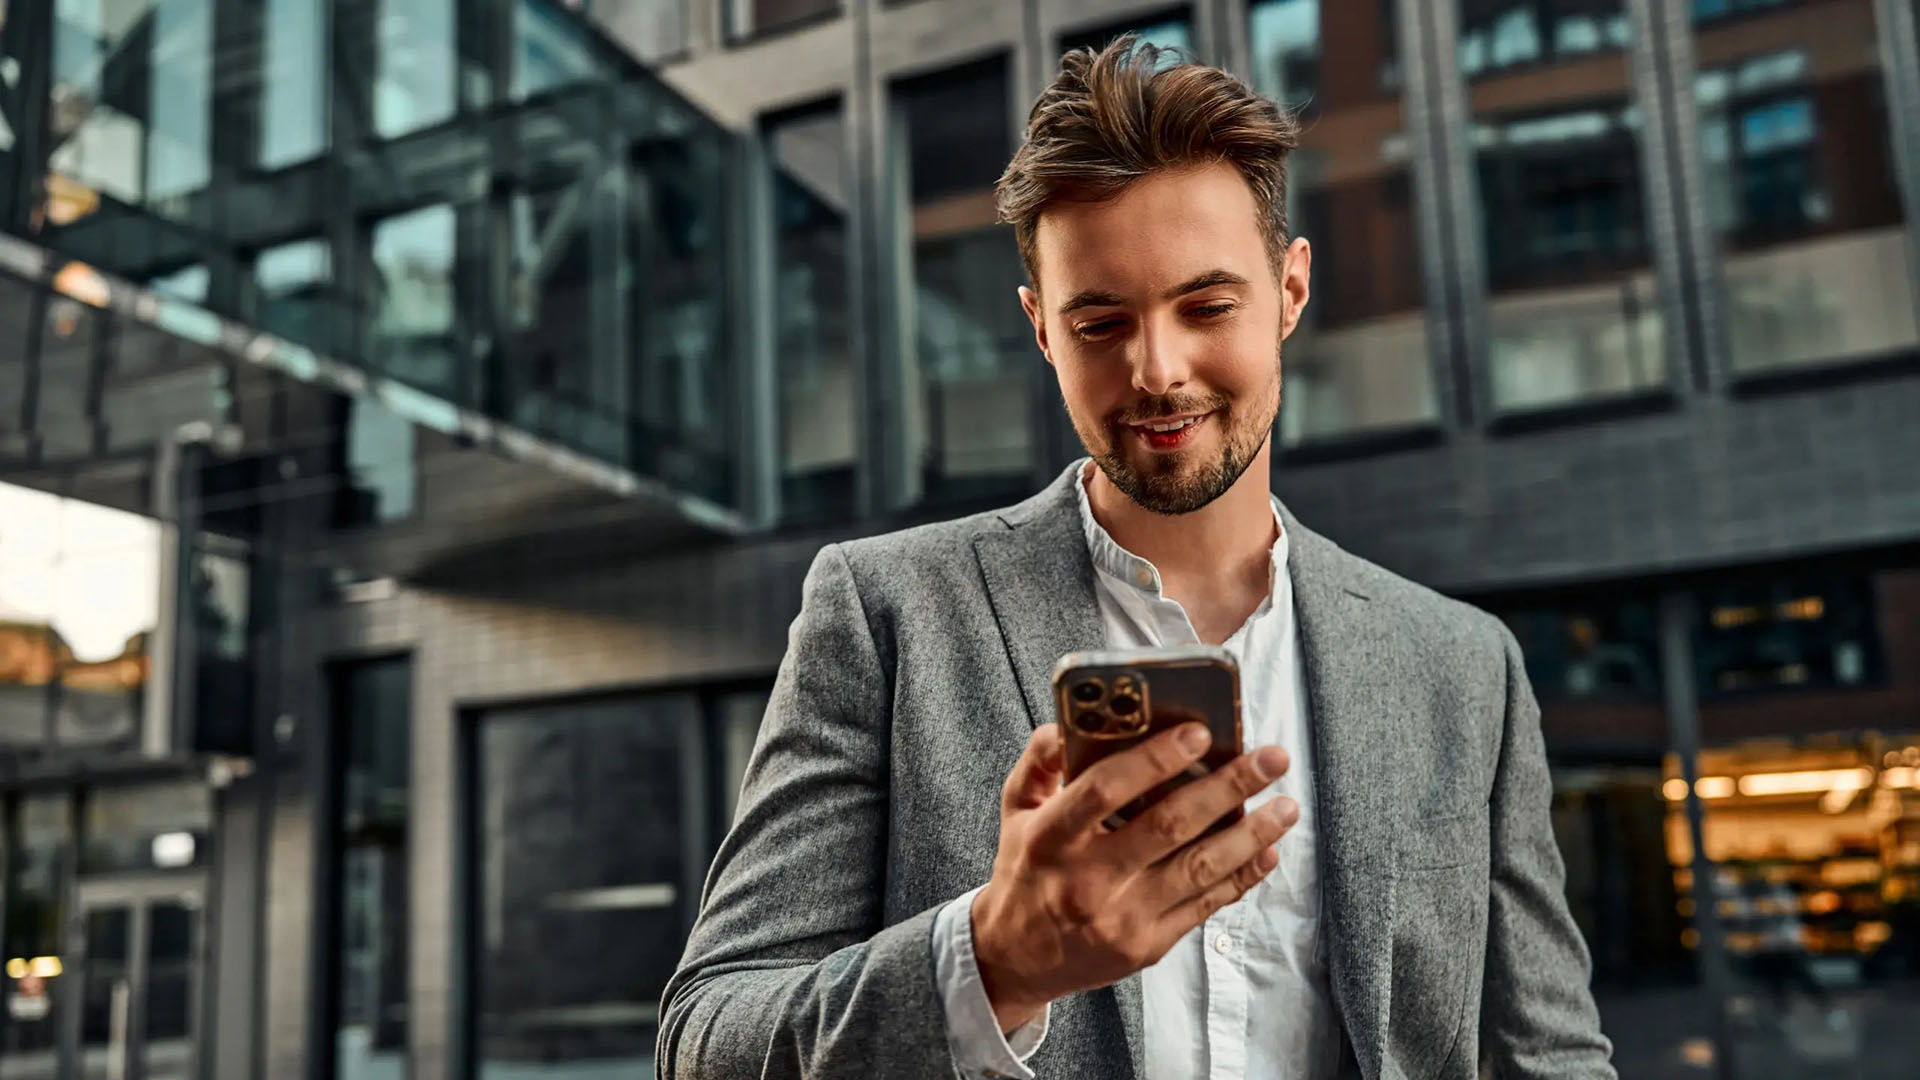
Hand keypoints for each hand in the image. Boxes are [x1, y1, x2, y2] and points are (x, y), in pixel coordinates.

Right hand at [970, 722, 1297, 1031]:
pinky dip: (1243, 876)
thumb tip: (1075, 715)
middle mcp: (1087, 879)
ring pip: (1199, 868)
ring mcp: (1121, 917)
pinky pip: (1205, 905)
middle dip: (1228, 786)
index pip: (1105, 790)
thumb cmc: (1026, 869)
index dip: (1154, 759)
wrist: (1018, 958)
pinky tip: (1268, 849)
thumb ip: (1041, 759)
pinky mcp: (1148, 946)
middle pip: (1168, 826)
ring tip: (1287, 804)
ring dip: (1251, 834)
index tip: (1200, 730)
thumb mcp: (1016, 808)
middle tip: (1272, 757)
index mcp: (1050, 837)